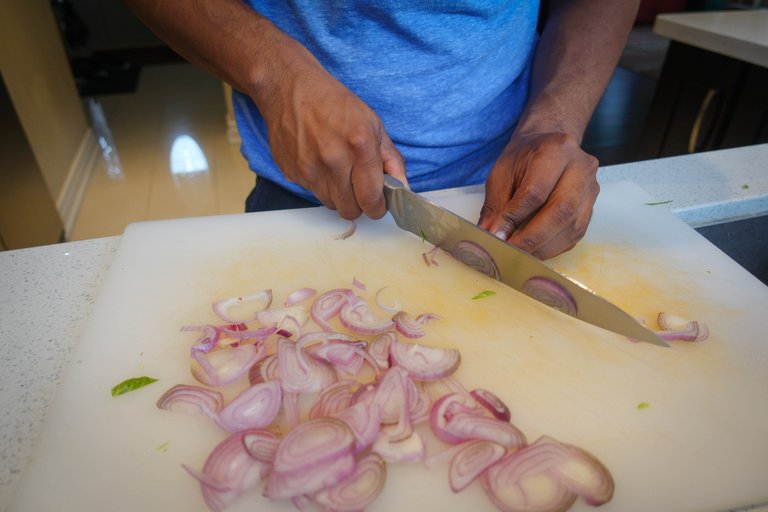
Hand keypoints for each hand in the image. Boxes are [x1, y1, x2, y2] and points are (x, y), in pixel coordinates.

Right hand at [258, 42, 406, 219]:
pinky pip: (311, 192)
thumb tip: (403, 187)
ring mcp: (309, 168)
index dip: (377, 207)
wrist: (289, 88)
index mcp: (360, 145)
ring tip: (337, 169)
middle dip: (358, 204)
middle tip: (358, 187)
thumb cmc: (334, 103)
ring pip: (330, 204)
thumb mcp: (373, 124)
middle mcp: (333, 160)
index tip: (377, 203)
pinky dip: (318, 183)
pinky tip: (318, 160)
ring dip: (338, 195)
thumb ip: (391, 159)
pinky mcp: (292, 172)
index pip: (372, 200)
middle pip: (350, 210)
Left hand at [477, 131, 598, 258]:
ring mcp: (591, 188)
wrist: (549, 144)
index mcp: (555, 150)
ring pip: (572, 227)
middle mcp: (580, 168)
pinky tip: (535, 251)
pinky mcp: (591, 206)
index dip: (515, 218)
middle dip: (532, 238)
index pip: (536, 192)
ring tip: (519, 255)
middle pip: (561, 211)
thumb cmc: (523, 158)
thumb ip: (496, 206)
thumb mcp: (502, 174)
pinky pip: (575, 234)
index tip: (497, 236)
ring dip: (543, 247)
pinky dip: (553, 247)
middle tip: (509, 252)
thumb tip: (491, 236)